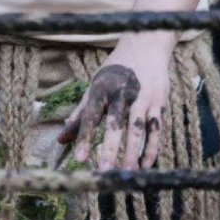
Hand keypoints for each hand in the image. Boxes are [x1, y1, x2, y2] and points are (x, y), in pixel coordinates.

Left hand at [58, 34, 172, 170]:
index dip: (84, 137)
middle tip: (103, 171)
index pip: (91, 116)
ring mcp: (143, 98)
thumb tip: (60, 139)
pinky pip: (156, 129)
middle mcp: (123, 93)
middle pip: (116, 123)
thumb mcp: (95, 85)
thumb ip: (80, 113)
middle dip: (110, 148)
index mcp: (103, 88)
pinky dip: (152, 148)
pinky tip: (145, 165)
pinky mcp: (159, 103)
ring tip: (125, 174)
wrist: (146, 46)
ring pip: (138, 129)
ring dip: (132, 152)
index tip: (78, 159)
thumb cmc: (115, 69)